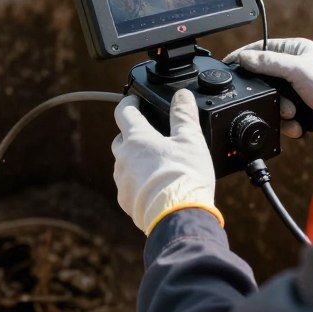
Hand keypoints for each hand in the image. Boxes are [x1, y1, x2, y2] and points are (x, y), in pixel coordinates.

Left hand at [112, 90, 222, 234]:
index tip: (134, 101)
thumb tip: (182, 95)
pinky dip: (138, 182)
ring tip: (157, 165)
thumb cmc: (184, 175)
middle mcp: (124, 158)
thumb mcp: (190, 139)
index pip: (124, 112)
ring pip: (124, 164)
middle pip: (121, 139)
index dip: (129, 103)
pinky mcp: (126, 202)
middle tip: (149, 135)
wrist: (178, 216)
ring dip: (135, 160)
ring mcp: (122, 181)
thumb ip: (184, 114)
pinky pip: (128, 186)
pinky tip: (156, 187)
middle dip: (132, 134)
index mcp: (137, 138)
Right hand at [224, 38, 312, 138]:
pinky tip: (296, 124)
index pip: (262, 48)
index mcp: (295, 50)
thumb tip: (244, 58)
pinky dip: (287, 122)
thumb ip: (268, 62)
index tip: (229, 63)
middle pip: (265, 78)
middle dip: (267, 93)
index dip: (245, 56)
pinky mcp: (301, 107)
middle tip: (272, 99)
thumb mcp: (297, 69)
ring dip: (280, 110)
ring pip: (273, 98)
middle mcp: (296, 67)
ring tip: (292, 113)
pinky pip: (283, 114)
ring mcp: (298, 88)